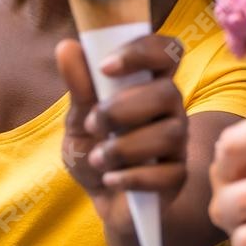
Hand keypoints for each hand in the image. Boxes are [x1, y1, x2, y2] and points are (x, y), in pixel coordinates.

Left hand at [55, 34, 187, 203]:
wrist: (101, 198)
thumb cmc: (94, 149)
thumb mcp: (77, 118)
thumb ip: (78, 86)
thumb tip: (67, 47)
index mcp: (148, 84)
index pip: (167, 52)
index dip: (143, 51)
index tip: (105, 67)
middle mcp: (169, 109)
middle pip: (168, 92)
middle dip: (123, 109)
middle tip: (93, 125)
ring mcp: (177, 143)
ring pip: (169, 134)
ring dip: (124, 148)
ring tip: (98, 159)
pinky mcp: (177, 177)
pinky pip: (167, 174)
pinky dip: (132, 177)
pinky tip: (111, 180)